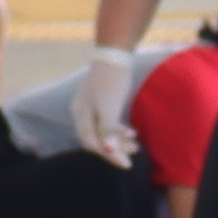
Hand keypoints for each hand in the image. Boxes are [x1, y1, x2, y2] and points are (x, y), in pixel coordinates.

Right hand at [78, 42, 140, 162]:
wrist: (115, 53)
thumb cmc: (111, 80)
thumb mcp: (110, 107)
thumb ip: (108, 130)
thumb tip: (108, 151)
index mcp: (80, 114)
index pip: (92, 144)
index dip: (109, 155)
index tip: (127, 164)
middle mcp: (81, 113)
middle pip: (96, 140)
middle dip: (115, 150)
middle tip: (133, 158)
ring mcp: (90, 107)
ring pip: (103, 132)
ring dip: (119, 141)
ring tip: (137, 146)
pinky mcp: (100, 102)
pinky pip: (108, 122)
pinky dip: (120, 130)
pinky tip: (133, 133)